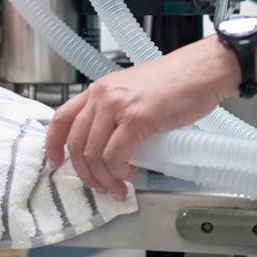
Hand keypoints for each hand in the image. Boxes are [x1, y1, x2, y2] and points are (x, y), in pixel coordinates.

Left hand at [46, 40, 236, 198]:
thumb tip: (110, 146)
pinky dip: (119, 172)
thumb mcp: (134, 93)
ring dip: (104, 177)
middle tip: (99, 185)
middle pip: (76, 142)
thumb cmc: (177, 82)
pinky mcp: (137, 118)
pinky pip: (115, 155)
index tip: (56, 161)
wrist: (203, 70)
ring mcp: (117, 106)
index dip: (53, 144)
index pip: (61, 117)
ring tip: (118, 186)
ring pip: (93, 153)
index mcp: (99, 89)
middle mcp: (103, 95)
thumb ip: (116, 113)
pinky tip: (129, 175)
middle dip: (84, 172)